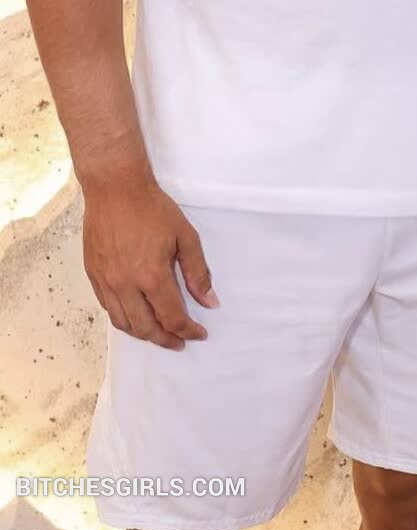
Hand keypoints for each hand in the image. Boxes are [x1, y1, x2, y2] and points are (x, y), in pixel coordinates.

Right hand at [82, 171, 218, 349]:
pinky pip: (109, 308)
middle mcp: (126, 286)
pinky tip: (136, 316)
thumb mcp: (185, 236)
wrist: (115, 188)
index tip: (199, 334)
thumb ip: (197, 272)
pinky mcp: (94, 276)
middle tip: (180, 341)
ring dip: (143, 334)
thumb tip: (210, 301)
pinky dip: (124, 319)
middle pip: (146, 328)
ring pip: (124, 323)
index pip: (172, 317)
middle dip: (166, 339)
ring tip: (159, 334)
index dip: (188, 330)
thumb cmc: (153, 208)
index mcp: (151, 277)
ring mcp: (107, 282)